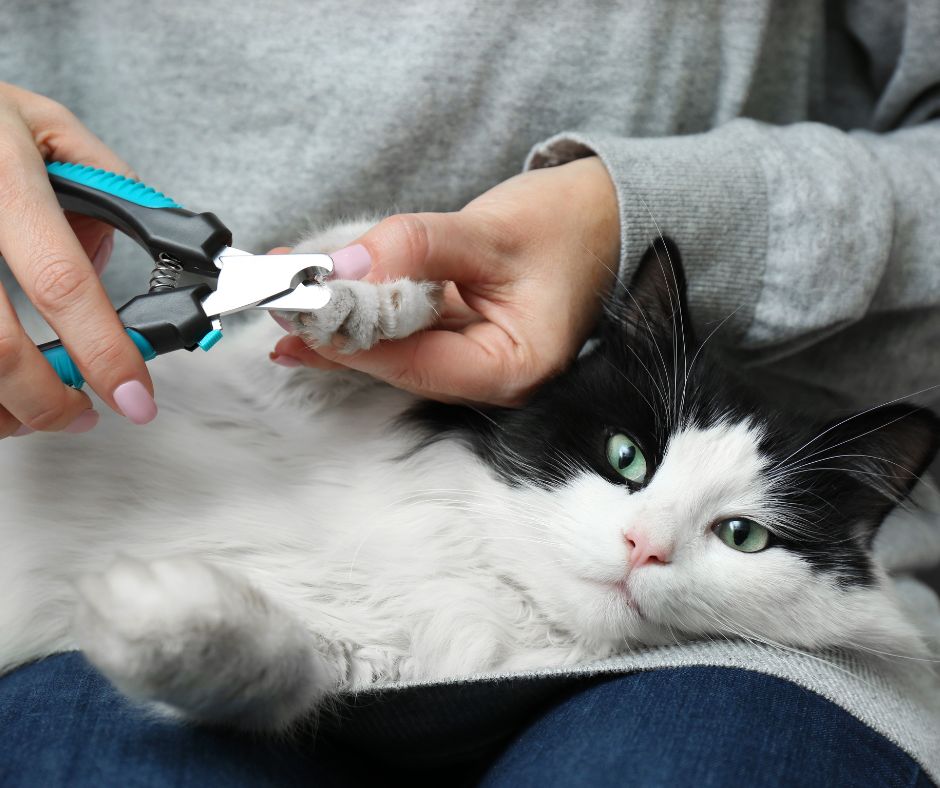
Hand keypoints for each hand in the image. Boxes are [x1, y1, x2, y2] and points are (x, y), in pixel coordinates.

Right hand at [0, 82, 155, 438]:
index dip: (104, 351)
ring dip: (0, 407)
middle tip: (79, 417)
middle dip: (45, 400)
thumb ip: (102, 186)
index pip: (62, 280)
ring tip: (32, 411)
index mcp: (2, 172)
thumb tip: (117, 264)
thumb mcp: (44, 123)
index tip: (135, 397)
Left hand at [272, 156, 619, 405]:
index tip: (303, 311)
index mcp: (513, 367)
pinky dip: (362, 314)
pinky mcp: (459, 335)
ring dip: (340, 324)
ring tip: (282, 303)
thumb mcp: (493, 231)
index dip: (354, 341)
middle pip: (398, 364)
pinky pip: (402, 331)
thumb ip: (418, 248)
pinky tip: (318, 307)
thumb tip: (347, 265)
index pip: (417, 364)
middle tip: (276, 304)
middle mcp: (490, 376)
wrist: (605, 215)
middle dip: (335, 334)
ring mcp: (473, 358)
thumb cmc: (570, 226)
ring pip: (393, 349)